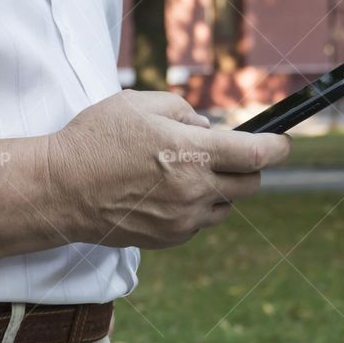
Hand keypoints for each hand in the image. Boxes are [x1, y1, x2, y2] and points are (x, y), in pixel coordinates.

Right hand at [47, 90, 291, 248]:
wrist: (60, 190)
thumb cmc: (96, 140)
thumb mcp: (139, 103)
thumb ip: (183, 110)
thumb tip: (207, 128)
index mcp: (192, 153)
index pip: (256, 154)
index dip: (278, 146)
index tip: (283, 142)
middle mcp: (195, 191)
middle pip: (251, 184)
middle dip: (247, 167)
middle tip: (227, 154)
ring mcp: (183, 220)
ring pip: (225, 206)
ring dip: (219, 189)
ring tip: (184, 174)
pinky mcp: (169, 239)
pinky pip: (199, 223)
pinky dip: (195, 208)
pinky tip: (166, 194)